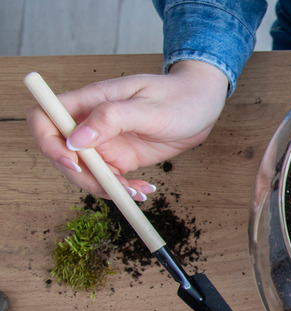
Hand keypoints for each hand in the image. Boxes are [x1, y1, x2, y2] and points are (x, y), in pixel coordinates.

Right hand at [26, 60, 228, 200]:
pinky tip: (144, 190)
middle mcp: (91, 123)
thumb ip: (112, 119)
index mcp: (90, 101)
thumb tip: (76, 139)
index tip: (73, 162)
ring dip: (106, 189)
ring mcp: (105, 143)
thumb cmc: (179, 96)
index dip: (47, 142)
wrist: (203, 104)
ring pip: (86, 173)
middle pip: (62, 155)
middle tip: (116, 187)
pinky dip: (123, 190)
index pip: (44, 118)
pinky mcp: (121, 158)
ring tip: (138, 192)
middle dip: (84, 177)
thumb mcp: (148, 107)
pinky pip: (110, 180)